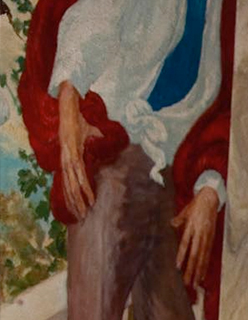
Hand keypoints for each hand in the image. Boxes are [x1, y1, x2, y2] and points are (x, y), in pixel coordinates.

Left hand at [57, 82, 102, 219]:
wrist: (70, 102)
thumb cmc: (80, 116)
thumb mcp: (91, 132)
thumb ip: (98, 142)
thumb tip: (110, 147)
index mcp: (69, 155)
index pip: (71, 179)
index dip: (73, 193)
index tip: (79, 205)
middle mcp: (66, 158)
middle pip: (69, 186)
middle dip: (74, 202)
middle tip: (80, 217)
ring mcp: (67, 156)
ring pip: (72, 184)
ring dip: (78, 200)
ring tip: (83, 213)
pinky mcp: (70, 152)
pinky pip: (78, 174)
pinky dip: (83, 187)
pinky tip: (87, 198)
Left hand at [171, 186, 219, 288]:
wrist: (211, 199)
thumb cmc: (196, 205)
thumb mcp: (185, 211)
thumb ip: (178, 220)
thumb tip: (172, 224)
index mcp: (192, 227)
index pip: (186, 244)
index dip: (182, 256)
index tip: (178, 267)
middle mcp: (200, 234)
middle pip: (195, 255)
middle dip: (191, 270)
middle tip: (187, 283)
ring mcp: (207, 238)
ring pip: (203, 258)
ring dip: (198, 271)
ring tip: (195, 283)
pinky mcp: (211, 239)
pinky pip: (207, 255)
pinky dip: (204, 266)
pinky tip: (202, 275)